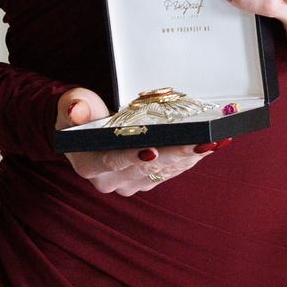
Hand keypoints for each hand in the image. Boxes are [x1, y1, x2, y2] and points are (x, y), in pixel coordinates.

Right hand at [55, 87, 224, 195]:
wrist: (85, 131)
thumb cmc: (81, 115)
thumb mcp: (72, 104)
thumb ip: (74, 106)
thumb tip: (76, 109)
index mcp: (88, 164)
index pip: (112, 161)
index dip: (133, 156)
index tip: (154, 149)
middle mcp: (109, 180)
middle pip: (146, 168)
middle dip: (175, 154)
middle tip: (202, 142)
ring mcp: (129, 183)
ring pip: (163, 171)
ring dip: (190, 157)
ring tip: (213, 142)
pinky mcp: (147, 180)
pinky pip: (172, 171)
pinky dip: (191, 158)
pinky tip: (210, 146)